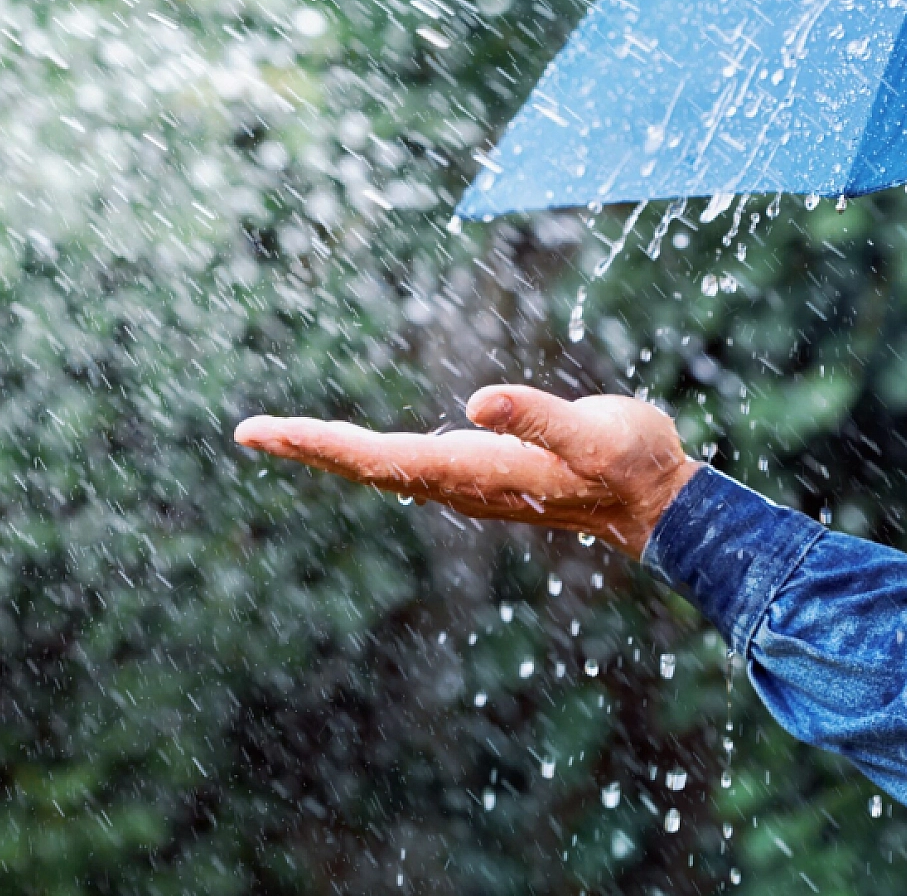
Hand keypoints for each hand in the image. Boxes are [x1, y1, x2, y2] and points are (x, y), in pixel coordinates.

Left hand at [235, 386, 700, 559]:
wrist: (658, 505)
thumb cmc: (631, 463)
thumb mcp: (593, 433)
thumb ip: (539, 418)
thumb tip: (480, 401)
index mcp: (470, 470)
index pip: (374, 457)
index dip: (315, 444)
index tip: (261, 433)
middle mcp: (458, 483)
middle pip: (364, 466)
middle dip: (305, 448)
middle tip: (247, 432)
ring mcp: (467, 484)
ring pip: (382, 468)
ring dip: (331, 452)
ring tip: (282, 437)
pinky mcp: (482, 475)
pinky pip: (406, 465)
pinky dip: (367, 453)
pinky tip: (354, 450)